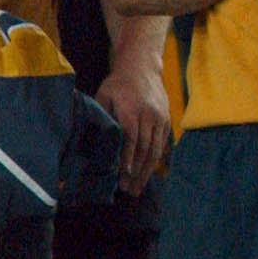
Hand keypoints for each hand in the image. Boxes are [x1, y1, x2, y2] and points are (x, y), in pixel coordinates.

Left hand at [94, 62, 170, 195]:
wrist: (142, 68)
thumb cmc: (118, 84)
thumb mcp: (103, 96)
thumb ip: (101, 117)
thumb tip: (90, 141)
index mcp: (132, 110)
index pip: (130, 140)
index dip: (127, 159)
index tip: (124, 177)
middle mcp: (149, 116)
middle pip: (144, 149)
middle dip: (137, 172)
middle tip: (130, 190)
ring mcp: (161, 118)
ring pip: (155, 149)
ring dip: (147, 171)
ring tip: (138, 187)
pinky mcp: (167, 121)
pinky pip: (162, 144)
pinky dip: (155, 160)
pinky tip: (148, 172)